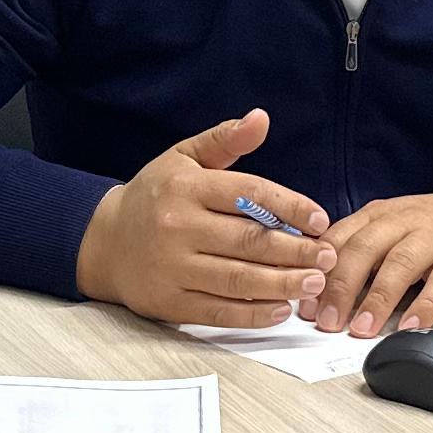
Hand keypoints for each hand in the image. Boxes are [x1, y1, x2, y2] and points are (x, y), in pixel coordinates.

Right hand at [75, 110, 336, 328]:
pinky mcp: (168, 301)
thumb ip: (224, 140)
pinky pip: (218, 310)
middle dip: (295, 252)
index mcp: (186, 188)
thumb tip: (261, 118)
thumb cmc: (153, 197)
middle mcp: (178, 227)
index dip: (288, 207)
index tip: (319, 219)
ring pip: (237, 279)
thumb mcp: (183, 159)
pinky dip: (252, 314)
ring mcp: (172, 267)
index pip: (248, 194)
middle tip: (328, 257)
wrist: (103, 242)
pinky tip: (280, 309)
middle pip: (248, 241)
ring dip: (282, 284)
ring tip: (314, 284)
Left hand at [308, 188, 432, 336]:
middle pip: (364, 250)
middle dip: (340, 288)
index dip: (317, 273)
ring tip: (362, 329)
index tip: (303, 304)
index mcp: (379, 215)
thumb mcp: (391, 228)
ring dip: (377, 299)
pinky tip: (409, 326)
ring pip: (399, 264)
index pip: (339, 239)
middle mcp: (403, 221)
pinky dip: (424, 307)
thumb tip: (318, 289)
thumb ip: (359, 250)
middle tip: (327, 322)